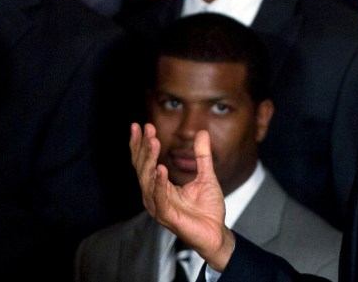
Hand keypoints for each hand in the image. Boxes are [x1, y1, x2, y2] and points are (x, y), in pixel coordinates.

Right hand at [130, 123, 235, 270]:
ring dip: (149, 159)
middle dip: (143, 147)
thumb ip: (202, 155)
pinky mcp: (166, 216)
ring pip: (147, 180)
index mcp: (160, 186)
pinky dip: (159, 183)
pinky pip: (159, 198)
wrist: (217, 233)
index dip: (141, 144)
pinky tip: (160, 168)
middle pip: (142, 168)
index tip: (141, 125)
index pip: (145, 162)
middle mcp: (154, 195)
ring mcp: (158, 206)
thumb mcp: (207, 176)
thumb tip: (201, 132)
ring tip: (154, 142)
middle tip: (147, 128)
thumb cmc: (208, 209)